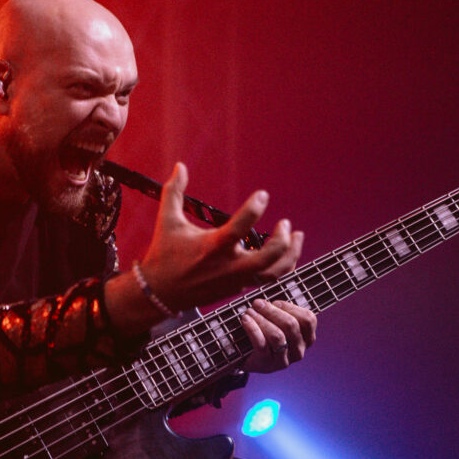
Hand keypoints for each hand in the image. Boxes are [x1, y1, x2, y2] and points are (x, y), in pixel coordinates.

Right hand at [139, 163, 303, 310]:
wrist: (159, 293)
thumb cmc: (164, 254)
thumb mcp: (167, 221)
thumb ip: (174, 191)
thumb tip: (180, 165)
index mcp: (211, 247)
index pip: (239, 228)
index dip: (254, 209)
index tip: (263, 195)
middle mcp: (227, 266)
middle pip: (267, 259)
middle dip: (282, 241)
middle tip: (286, 224)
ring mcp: (235, 280)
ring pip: (273, 273)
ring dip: (290, 255)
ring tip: (298, 236)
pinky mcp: (237, 288)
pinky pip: (266, 279)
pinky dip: (279, 266)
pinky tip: (285, 252)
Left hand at [241, 299, 316, 372]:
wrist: (249, 358)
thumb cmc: (266, 334)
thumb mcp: (278, 322)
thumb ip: (280, 309)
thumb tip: (267, 295)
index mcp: (307, 338)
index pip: (307, 319)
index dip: (290, 307)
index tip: (275, 302)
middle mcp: (299, 351)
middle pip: (291, 325)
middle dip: (272, 311)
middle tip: (257, 303)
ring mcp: (284, 360)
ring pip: (277, 335)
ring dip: (261, 319)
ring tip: (249, 312)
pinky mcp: (267, 364)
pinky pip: (262, 344)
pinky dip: (253, 329)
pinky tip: (246, 320)